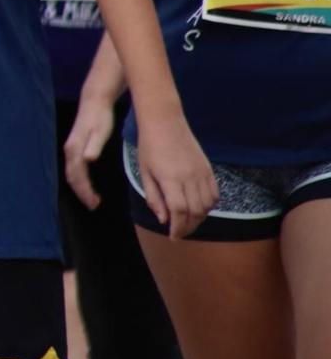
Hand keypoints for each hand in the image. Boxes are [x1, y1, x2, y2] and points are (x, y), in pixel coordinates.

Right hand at [61, 92, 120, 208]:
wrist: (95, 101)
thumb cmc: (100, 117)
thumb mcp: (100, 131)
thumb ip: (94, 145)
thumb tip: (88, 159)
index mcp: (75, 149)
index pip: (77, 175)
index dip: (84, 191)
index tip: (94, 203)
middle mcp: (70, 151)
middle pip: (72, 177)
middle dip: (81, 193)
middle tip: (93, 206)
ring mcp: (71, 149)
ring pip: (72, 173)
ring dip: (80, 188)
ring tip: (92, 199)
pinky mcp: (75, 147)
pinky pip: (75, 168)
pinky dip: (80, 179)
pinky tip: (88, 183)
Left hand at [134, 117, 216, 238]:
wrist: (165, 122)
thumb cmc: (149, 147)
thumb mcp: (144, 172)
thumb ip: (154, 198)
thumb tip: (163, 220)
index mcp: (170, 179)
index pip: (179, 211)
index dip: (177, 227)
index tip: (173, 236)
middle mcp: (189, 177)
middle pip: (195, 211)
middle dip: (188, 227)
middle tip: (179, 233)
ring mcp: (201, 172)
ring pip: (207, 205)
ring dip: (199, 218)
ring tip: (188, 222)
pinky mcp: (208, 168)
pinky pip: (214, 194)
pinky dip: (209, 205)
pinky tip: (199, 208)